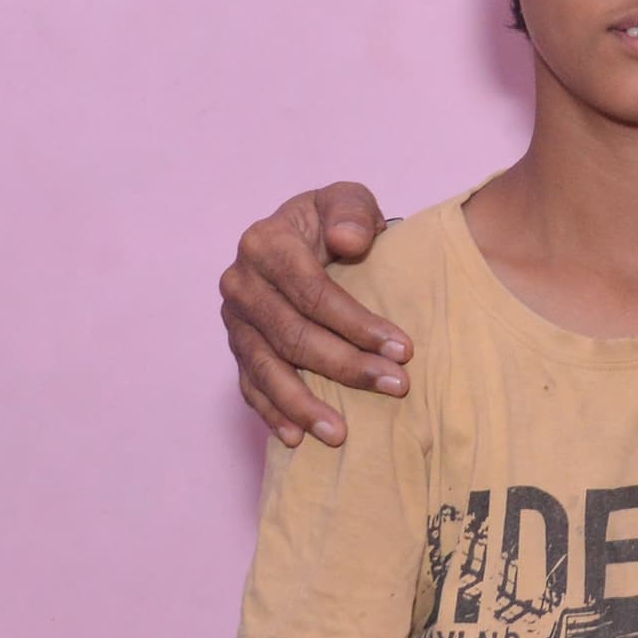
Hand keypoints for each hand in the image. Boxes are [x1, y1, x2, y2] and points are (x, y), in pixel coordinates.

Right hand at [222, 183, 407, 446]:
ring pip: (266, 369)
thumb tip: (350, 240)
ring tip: (340, 434)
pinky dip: (272, 413)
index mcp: (264, 243)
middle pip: (292, 335)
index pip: (311, 291)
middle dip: (345, 365)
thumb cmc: (334, 221)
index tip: (403, 349)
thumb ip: (351, 211)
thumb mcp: (347, 200)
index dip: (356, 322)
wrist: (303, 237)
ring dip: (304, 404)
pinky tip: (296, 438)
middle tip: (395, 386)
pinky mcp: (237, 348)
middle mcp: (240, 283)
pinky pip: (250, 386)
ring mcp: (234, 320)